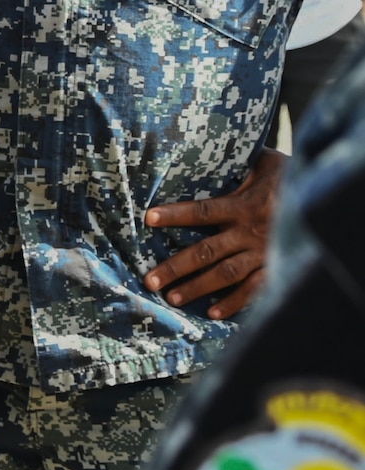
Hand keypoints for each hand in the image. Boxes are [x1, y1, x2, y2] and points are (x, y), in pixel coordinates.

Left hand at [144, 148, 283, 319]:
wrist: (321, 196)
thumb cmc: (286, 176)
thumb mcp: (264, 163)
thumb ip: (237, 165)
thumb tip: (207, 155)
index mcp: (243, 204)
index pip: (202, 211)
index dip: (175, 215)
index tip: (148, 219)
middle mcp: (249, 231)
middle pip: (207, 252)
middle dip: (177, 267)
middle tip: (151, 280)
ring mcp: (262, 252)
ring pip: (226, 274)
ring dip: (198, 287)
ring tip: (172, 298)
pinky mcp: (276, 266)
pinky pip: (254, 289)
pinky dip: (234, 302)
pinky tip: (213, 313)